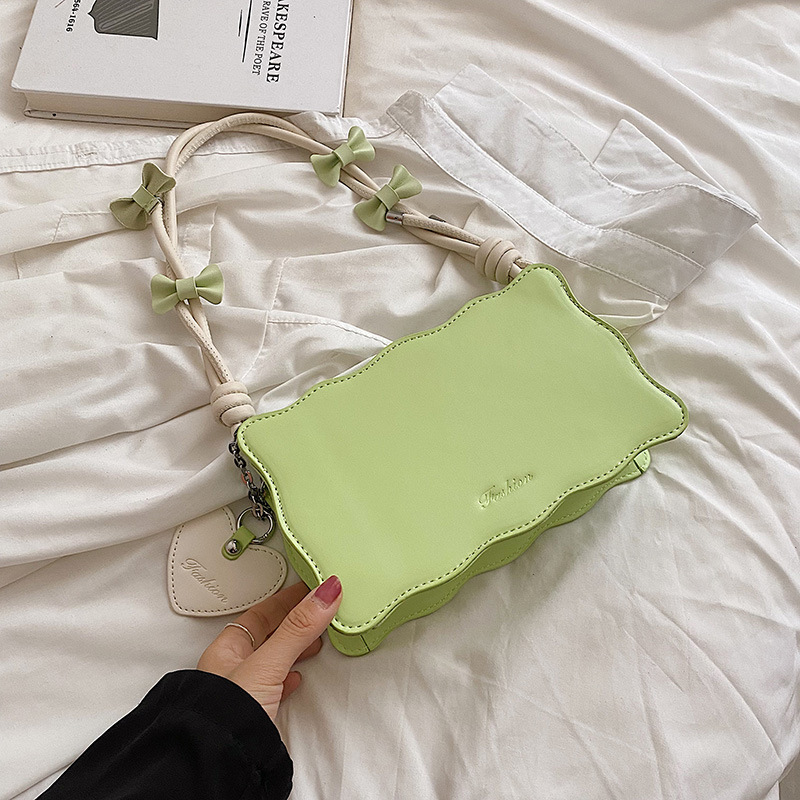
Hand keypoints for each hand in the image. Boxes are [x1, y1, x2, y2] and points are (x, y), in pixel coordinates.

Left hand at [197, 576, 342, 720]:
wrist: (221, 763)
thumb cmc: (227, 715)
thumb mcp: (267, 663)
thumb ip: (297, 629)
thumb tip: (324, 594)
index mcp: (226, 650)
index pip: (260, 613)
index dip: (286, 599)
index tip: (309, 588)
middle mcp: (231, 670)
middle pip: (268, 635)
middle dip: (294, 622)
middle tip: (319, 610)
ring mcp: (243, 693)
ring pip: (273, 660)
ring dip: (295, 648)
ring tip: (315, 639)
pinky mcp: (256, 715)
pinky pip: (276, 685)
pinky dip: (290, 676)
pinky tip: (297, 678)